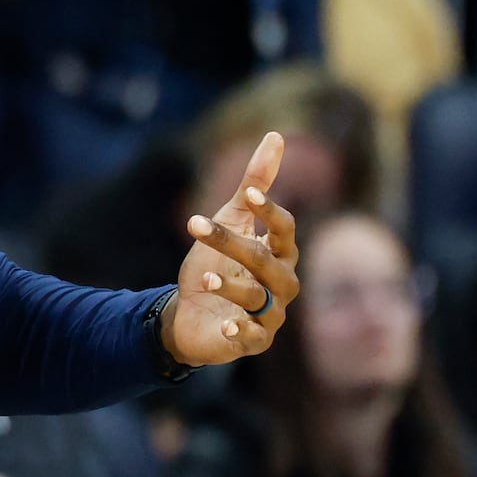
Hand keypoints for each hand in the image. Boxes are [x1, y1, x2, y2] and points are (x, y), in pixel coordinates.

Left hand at [162, 131, 298, 365]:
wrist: (190, 312)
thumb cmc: (217, 263)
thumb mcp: (230, 220)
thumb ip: (254, 184)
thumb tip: (276, 136)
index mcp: (280, 252)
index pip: (286, 229)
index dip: (270, 211)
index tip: (247, 194)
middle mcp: (282, 283)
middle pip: (266, 261)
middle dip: (234, 244)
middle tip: (195, 224)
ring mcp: (270, 314)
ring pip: (259, 299)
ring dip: (231, 286)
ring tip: (204, 279)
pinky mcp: (253, 340)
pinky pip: (252, 336)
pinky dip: (240, 330)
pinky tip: (224, 322)